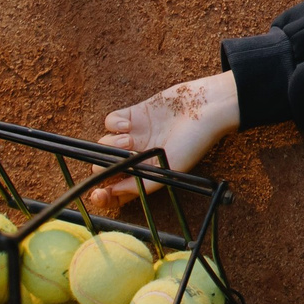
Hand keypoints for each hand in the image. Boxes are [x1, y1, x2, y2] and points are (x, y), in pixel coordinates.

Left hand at [85, 71, 240, 212]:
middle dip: (105, 164)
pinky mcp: (134, 114)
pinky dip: (114, 124)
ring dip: (111, 144)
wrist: (206, 108)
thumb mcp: (170, 170)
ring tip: (130, 140)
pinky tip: (128, 125)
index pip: (118, 190)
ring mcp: (135, 134)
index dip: (105, 195)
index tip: (98, 193)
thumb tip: (113, 193)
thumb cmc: (194, 141)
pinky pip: (110, 121)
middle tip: (118, 160)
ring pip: (104, 143)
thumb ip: (141, 183)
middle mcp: (138, 155)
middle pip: (105, 165)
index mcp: (147, 173)